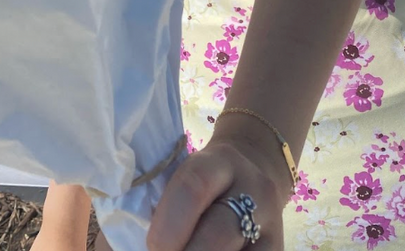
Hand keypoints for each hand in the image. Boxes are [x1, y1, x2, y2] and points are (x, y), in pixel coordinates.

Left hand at [147, 134, 287, 250]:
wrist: (251, 173)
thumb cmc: (200, 182)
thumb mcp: (181, 178)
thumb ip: (155, 207)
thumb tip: (127, 245)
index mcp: (219, 162)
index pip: (193, 187)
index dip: (169, 226)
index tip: (152, 247)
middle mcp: (253, 190)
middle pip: (219, 232)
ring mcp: (271, 223)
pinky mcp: (278, 248)